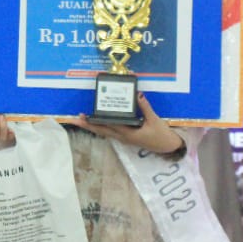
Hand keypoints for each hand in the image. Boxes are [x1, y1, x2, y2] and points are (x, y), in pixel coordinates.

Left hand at [65, 92, 182, 154]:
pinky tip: (96, 123)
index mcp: (128, 134)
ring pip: (104, 133)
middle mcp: (123, 137)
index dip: (95, 121)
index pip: (108, 126)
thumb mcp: (155, 119)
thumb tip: (138, 95)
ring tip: (81, 120)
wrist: (168, 147)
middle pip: (101, 131)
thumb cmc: (161, 134)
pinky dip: (101, 127)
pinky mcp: (126, 138)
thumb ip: (145, 107)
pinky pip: (110, 132)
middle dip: (87, 125)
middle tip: (74, 119)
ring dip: (92, 127)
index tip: (84, 116)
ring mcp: (123, 139)